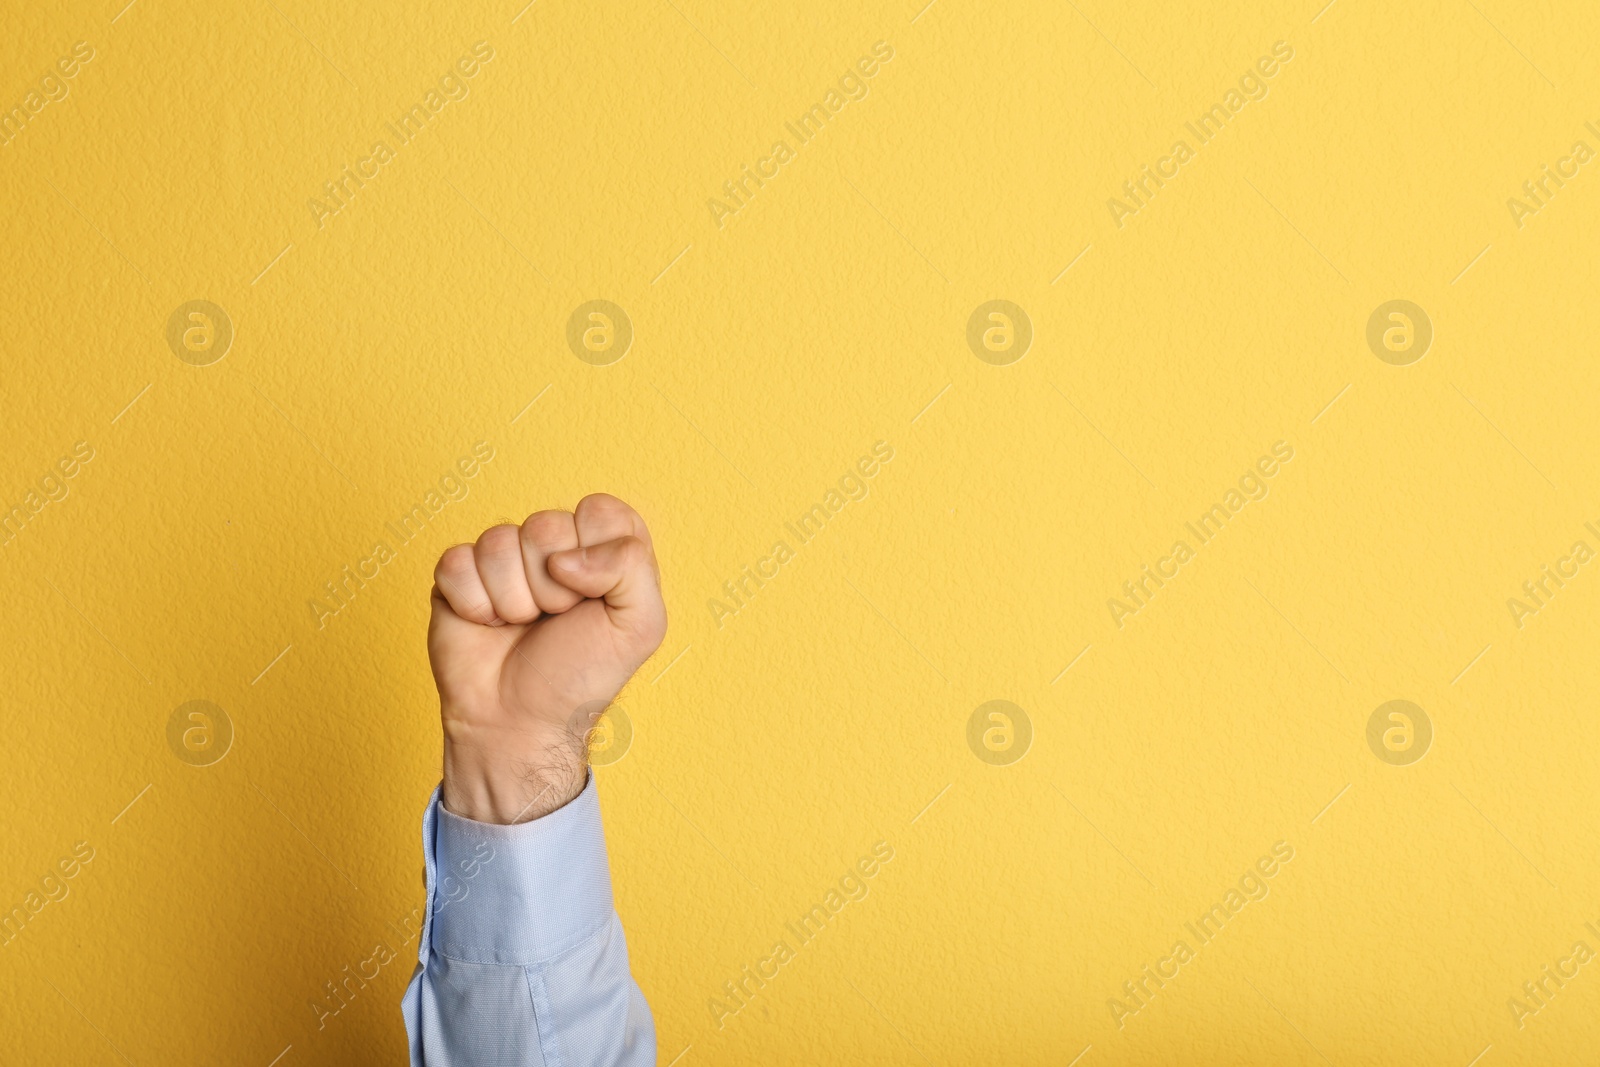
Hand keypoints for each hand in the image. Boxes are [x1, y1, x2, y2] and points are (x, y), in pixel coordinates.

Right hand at [428, 494, 666, 823]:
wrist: (520, 722)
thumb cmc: (580, 675)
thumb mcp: (640, 625)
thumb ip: (631, 565)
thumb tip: (565, 555)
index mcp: (602, 547)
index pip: (599, 511)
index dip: (595, 555)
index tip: (592, 598)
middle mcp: (553, 545)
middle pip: (545, 525)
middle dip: (552, 586)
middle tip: (554, 619)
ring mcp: (503, 558)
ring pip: (498, 541)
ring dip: (513, 600)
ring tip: (521, 625)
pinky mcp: (458, 575)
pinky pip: (457, 562)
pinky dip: (474, 605)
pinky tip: (487, 625)